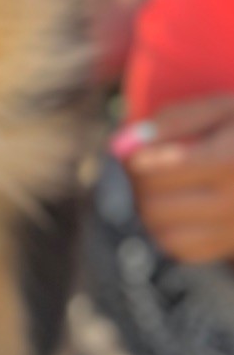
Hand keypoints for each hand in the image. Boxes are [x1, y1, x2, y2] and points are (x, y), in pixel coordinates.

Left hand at [111, 95, 233, 263]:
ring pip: (161, 229)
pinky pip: (179, 246)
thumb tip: (130, 139)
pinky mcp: (231, 247)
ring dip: (147, 206)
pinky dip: (166, 228)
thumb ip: (177, 119)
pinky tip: (175, 206)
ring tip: (157, 184)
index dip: (136, 158)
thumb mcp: (223, 108)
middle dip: (138, 182)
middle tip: (139, 165)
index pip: (162, 169)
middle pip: (156, 202)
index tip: (132, 148)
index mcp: (231, 159)